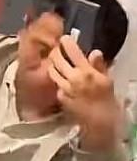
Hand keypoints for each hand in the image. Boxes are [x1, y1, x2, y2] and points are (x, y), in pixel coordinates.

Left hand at [48, 35, 120, 151]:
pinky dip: (57, 80)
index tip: (64, 38)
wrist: (100, 122)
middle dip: (55, 52)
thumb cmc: (107, 100)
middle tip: (57, 49)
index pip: (73, 52)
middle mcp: (73, 78)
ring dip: (53, 65)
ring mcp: (65, 87)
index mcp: (87, 72)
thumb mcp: (107, 81)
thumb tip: (95, 52)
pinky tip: (61, 80)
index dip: (67, 43)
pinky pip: (56, 84)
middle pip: (57, 59)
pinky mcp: (60, 96)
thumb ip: (99, 66)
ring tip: (56, 62)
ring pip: (52, 70)